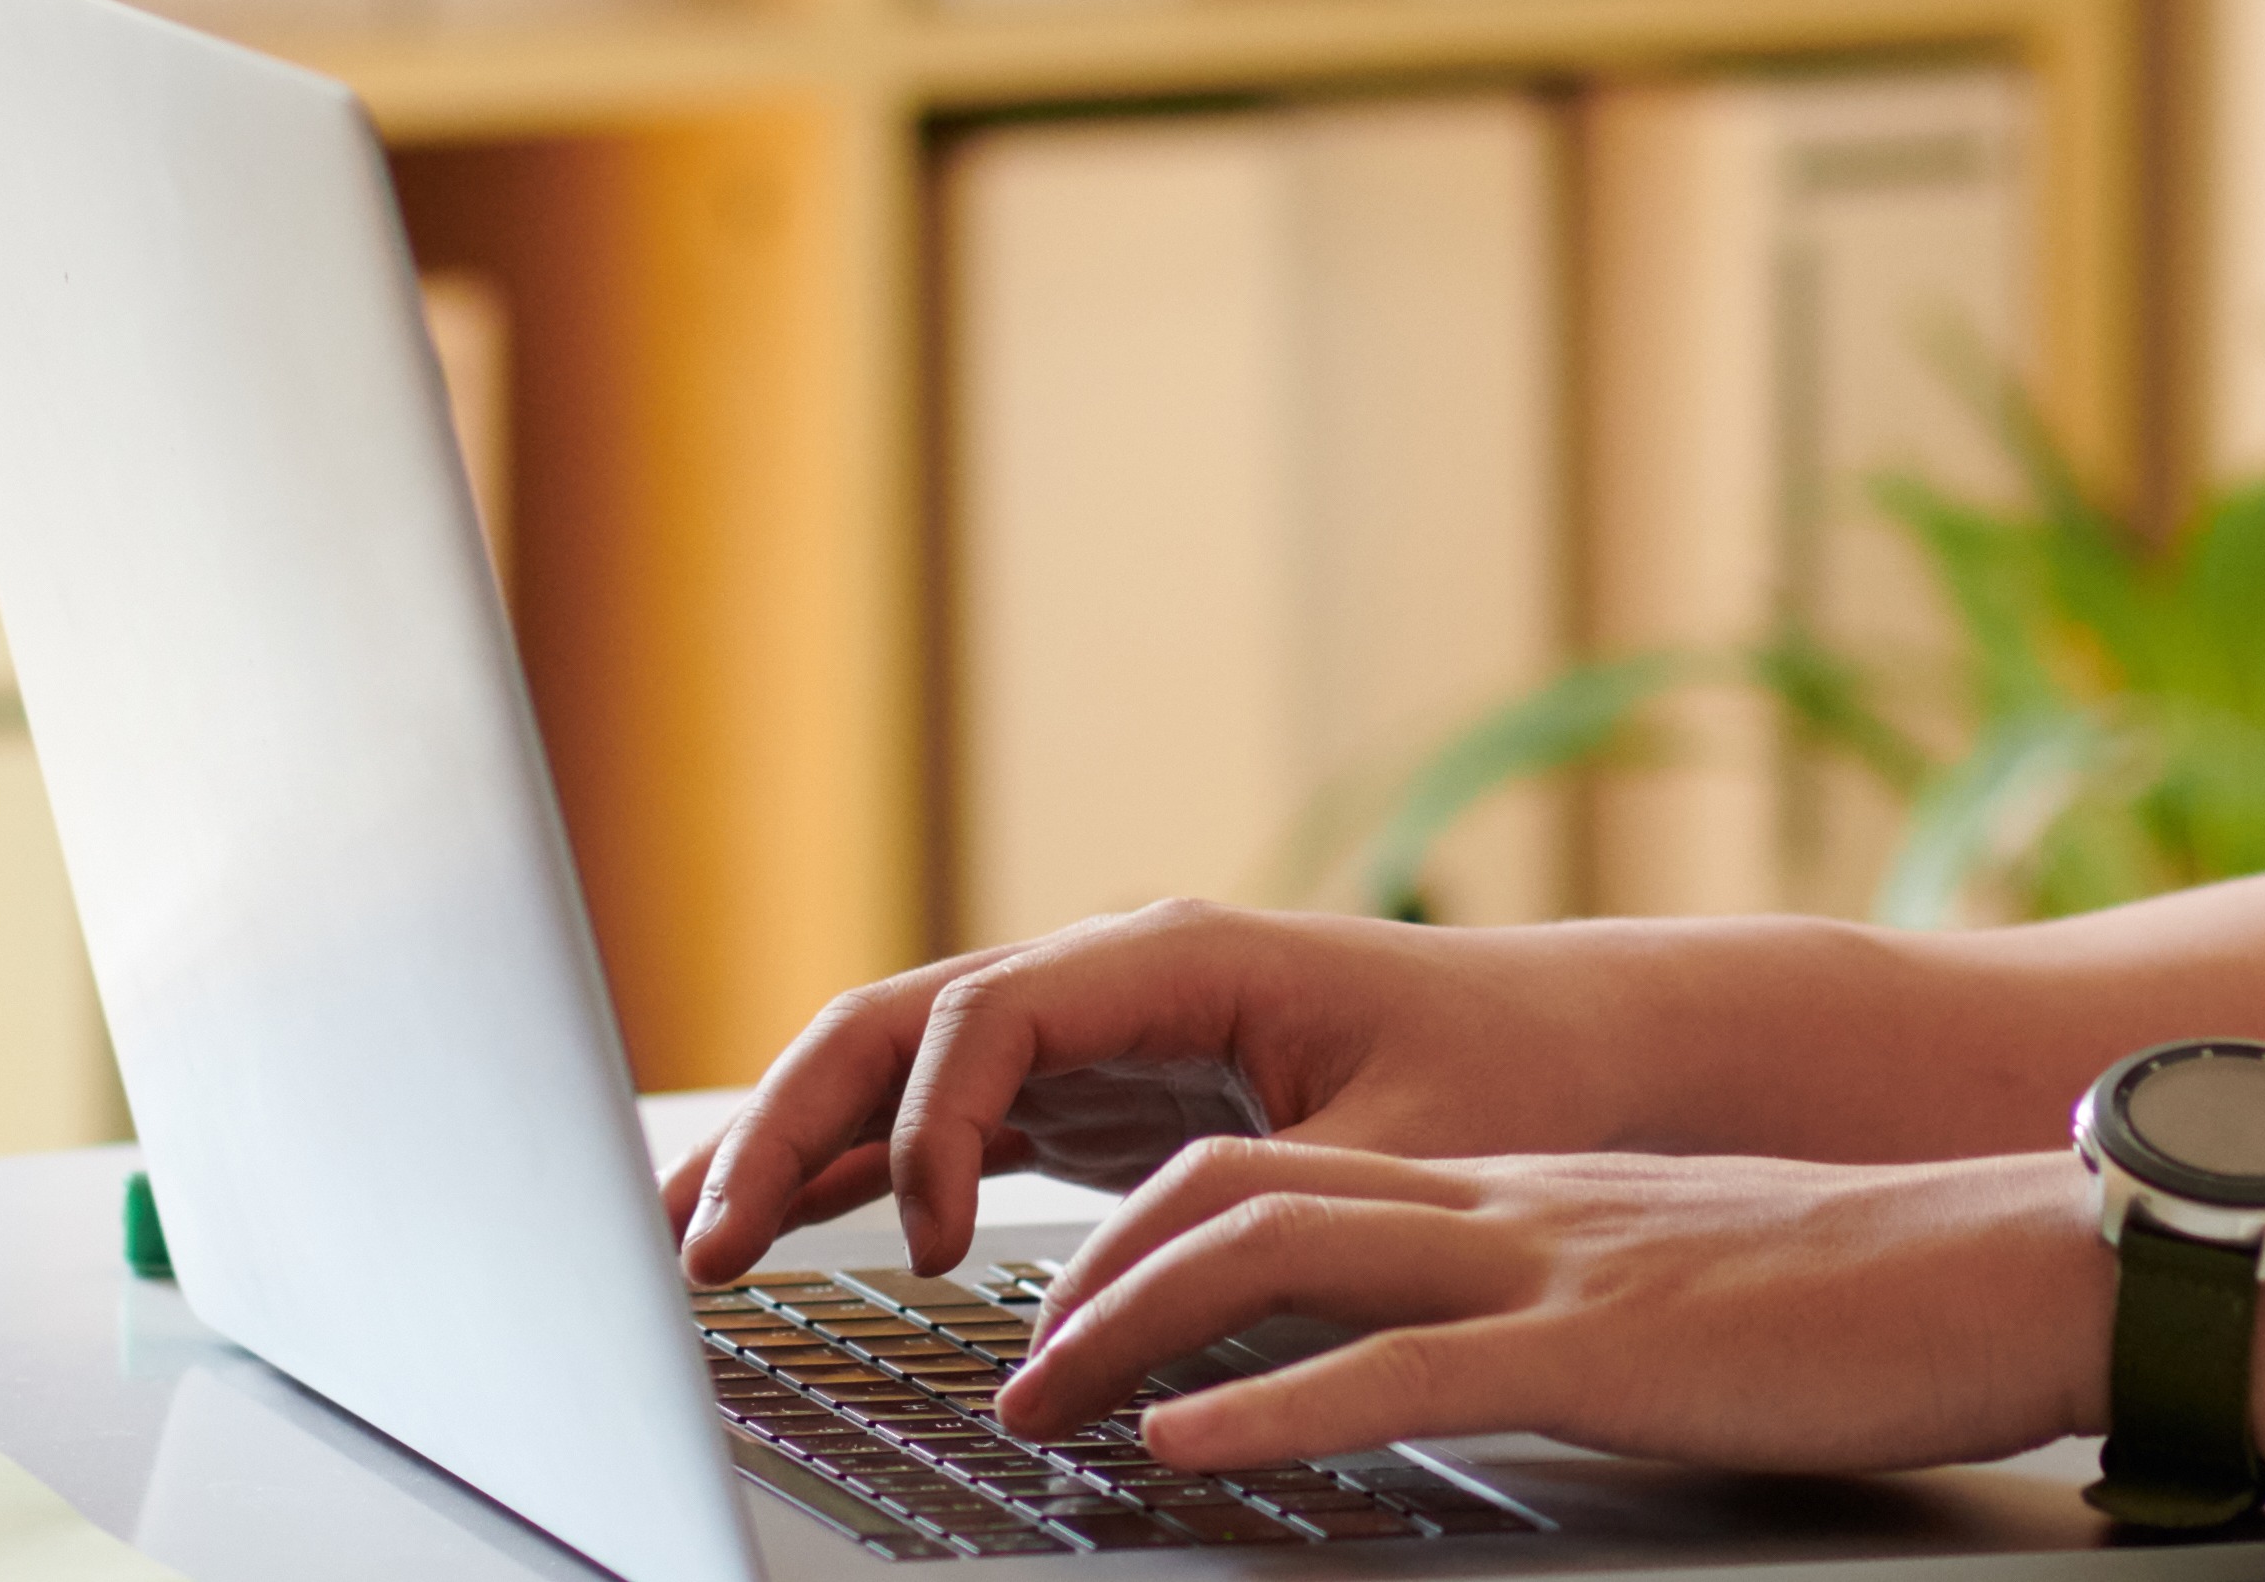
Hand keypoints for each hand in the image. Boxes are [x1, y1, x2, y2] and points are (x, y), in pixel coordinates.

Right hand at [672, 900, 1661, 1281]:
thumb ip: (1269, 1208)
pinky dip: (846, 1176)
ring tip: (685, 1241)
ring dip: (786, 1146)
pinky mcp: (1083, 1101)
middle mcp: (1105, 978)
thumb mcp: (1410, 1147)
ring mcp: (1082, 1037)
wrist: (1579, 1053)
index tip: (920, 1244)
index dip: (928, 1122)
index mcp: (1173, 958)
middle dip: (786, 1123)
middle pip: (895, 1025)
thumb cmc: (1513, 1081)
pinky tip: (768, 1235)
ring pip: (890, 1069)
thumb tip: (1119, 1307)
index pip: (988, 1012)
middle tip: (699, 1239)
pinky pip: (932, 1123)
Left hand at [991, 1138, 2111, 1480]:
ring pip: (1279, 1253)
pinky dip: (1258, 1408)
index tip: (1067, 1309)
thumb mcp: (1680, 1293)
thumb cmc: (1873, 1301)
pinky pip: (1393, 1367)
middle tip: (1006, 1370)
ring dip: (1127, 1330)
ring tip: (1036, 1405)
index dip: (1151, 1229)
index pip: (1286, 1169)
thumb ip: (1574, 1312)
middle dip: (1091, 1272)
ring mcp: (1545, 1267)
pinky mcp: (1598, 1350)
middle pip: (1237, 1186)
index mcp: (1522, 1192)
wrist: (2018, 1262)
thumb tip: (1495, 1370)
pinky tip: (1177, 1447)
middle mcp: (1507, 1204)